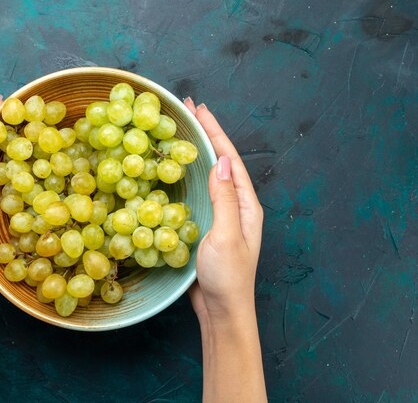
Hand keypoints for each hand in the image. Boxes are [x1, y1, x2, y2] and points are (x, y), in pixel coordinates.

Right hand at [184, 98, 263, 322]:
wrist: (222, 310)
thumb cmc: (227, 277)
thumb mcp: (226, 235)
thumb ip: (224, 198)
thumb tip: (220, 161)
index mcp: (246, 204)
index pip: (229, 159)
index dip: (215, 132)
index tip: (200, 109)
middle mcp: (236, 206)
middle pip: (220, 162)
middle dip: (206, 134)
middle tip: (188, 110)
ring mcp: (221, 216)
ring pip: (208, 175)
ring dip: (195, 152)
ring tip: (180, 132)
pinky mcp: (206, 226)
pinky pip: (198, 192)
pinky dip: (187, 175)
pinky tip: (174, 171)